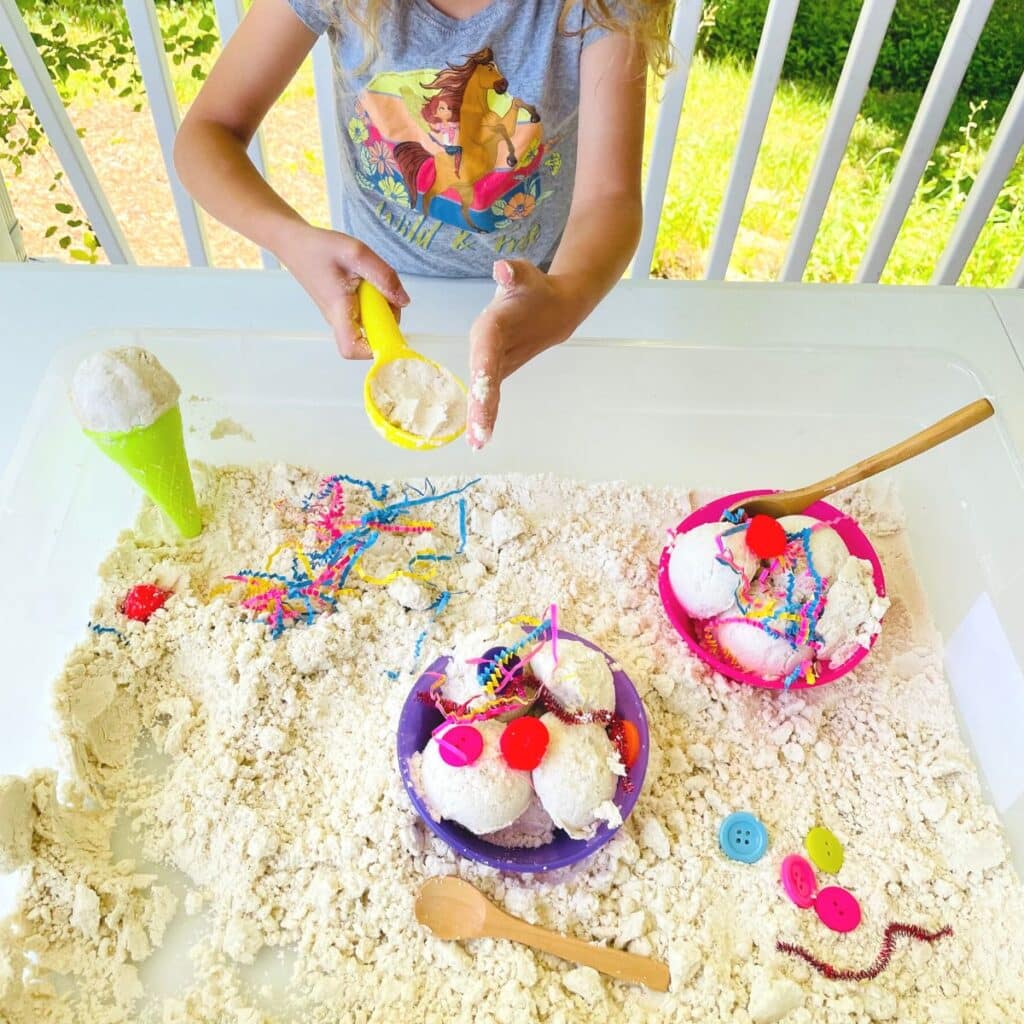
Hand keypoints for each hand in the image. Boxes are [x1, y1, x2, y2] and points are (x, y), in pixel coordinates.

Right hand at [275, 223, 409, 357]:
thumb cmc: (319, 247)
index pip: (351, 349)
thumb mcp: (357, 253)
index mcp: (338, 310)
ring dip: (381, 308)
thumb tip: (403, 301)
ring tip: (373, 281)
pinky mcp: (343, 308)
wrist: (294, 243)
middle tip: (386, 292)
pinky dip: (374, 300)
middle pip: (368, 339)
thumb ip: (383, 276)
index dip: (372, 348)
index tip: (387, 330)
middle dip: (386, 320)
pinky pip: (365, 313)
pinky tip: (367, 282)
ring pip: (369, 325)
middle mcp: (338, 319)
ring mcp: (340, 315)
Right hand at [467, 259, 583, 448]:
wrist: (545, 303)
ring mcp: (486, 361)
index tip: (482, 395)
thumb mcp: (527, 274)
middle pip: (480, 379)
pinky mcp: (494, 373)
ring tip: (478, 443)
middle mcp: (482, 346)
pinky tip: (480, 439)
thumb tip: (502, 269)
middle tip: (478, 435)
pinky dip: (485, 416)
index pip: (484, 354)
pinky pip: (488, 396)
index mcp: (489, 327)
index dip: (481, 375)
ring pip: (482, 392)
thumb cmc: (534, 288)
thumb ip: (514, 273)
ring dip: (479, 418)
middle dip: (478, 406)